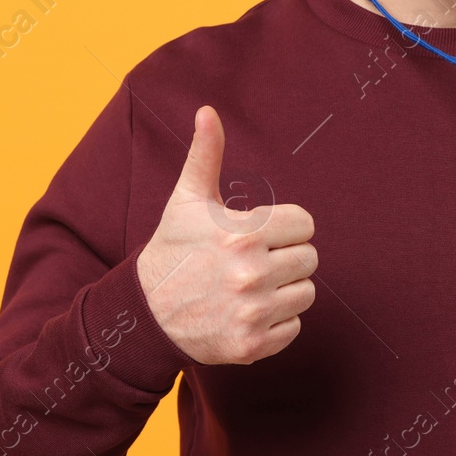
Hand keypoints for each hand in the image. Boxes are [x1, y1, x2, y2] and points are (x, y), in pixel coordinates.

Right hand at [137, 105, 316, 364]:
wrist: (145, 314)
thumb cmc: (174, 249)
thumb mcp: (188, 200)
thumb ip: (206, 154)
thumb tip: (208, 111)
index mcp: (243, 234)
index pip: (304, 224)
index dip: (285, 227)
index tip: (261, 234)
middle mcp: (251, 274)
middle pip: (310, 259)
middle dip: (286, 258)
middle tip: (255, 261)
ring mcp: (252, 312)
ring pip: (306, 293)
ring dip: (285, 290)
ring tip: (252, 287)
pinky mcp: (252, 345)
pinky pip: (294, 327)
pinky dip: (277, 322)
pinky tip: (247, 312)